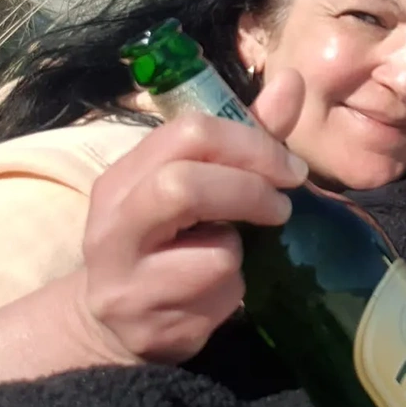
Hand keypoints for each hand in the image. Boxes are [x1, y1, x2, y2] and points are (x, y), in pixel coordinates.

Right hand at [72, 68, 308, 364]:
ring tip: (232, 253)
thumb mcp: (200, 181)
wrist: (118, 322)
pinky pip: (220, 297)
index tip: (291, 168)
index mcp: (125, 174)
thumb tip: (293, 80)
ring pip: (214, 250)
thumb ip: (247, 134)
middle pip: (186, 185)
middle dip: (251, 191)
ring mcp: (125, 278)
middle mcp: (112, 222)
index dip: (251, 143)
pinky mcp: (149, 326)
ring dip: (241, 248)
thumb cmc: (171, 238)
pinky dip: (235, 291)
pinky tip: (214, 294)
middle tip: (283, 207)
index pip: (188, 132)